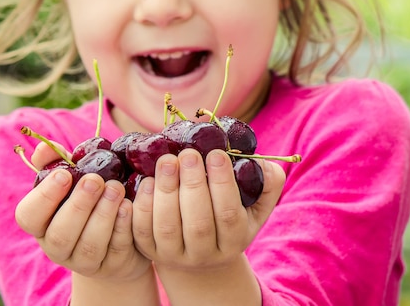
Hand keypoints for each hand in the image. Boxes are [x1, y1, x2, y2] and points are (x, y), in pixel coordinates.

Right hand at [15, 145, 150, 282]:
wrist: (119, 233)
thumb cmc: (89, 197)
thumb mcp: (72, 179)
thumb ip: (56, 161)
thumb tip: (45, 147)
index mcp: (41, 223)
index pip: (28, 216)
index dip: (45, 196)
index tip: (65, 173)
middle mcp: (57, 247)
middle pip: (60, 234)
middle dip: (79, 205)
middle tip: (95, 180)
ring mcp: (84, 262)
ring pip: (89, 246)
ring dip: (103, 215)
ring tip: (116, 189)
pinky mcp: (112, 266)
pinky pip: (116, 250)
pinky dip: (123, 227)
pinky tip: (130, 207)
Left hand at [132, 148, 284, 270]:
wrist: (198, 252)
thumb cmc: (228, 217)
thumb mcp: (254, 206)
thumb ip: (267, 185)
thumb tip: (267, 165)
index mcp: (233, 242)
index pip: (229, 215)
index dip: (223, 184)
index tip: (216, 153)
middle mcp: (204, 255)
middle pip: (198, 224)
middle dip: (193, 185)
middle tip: (189, 153)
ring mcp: (174, 256)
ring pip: (168, 227)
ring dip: (166, 191)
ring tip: (167, 160)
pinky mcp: (149, 251)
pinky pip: (142, 230)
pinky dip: (143, 205)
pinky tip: (147, 180)